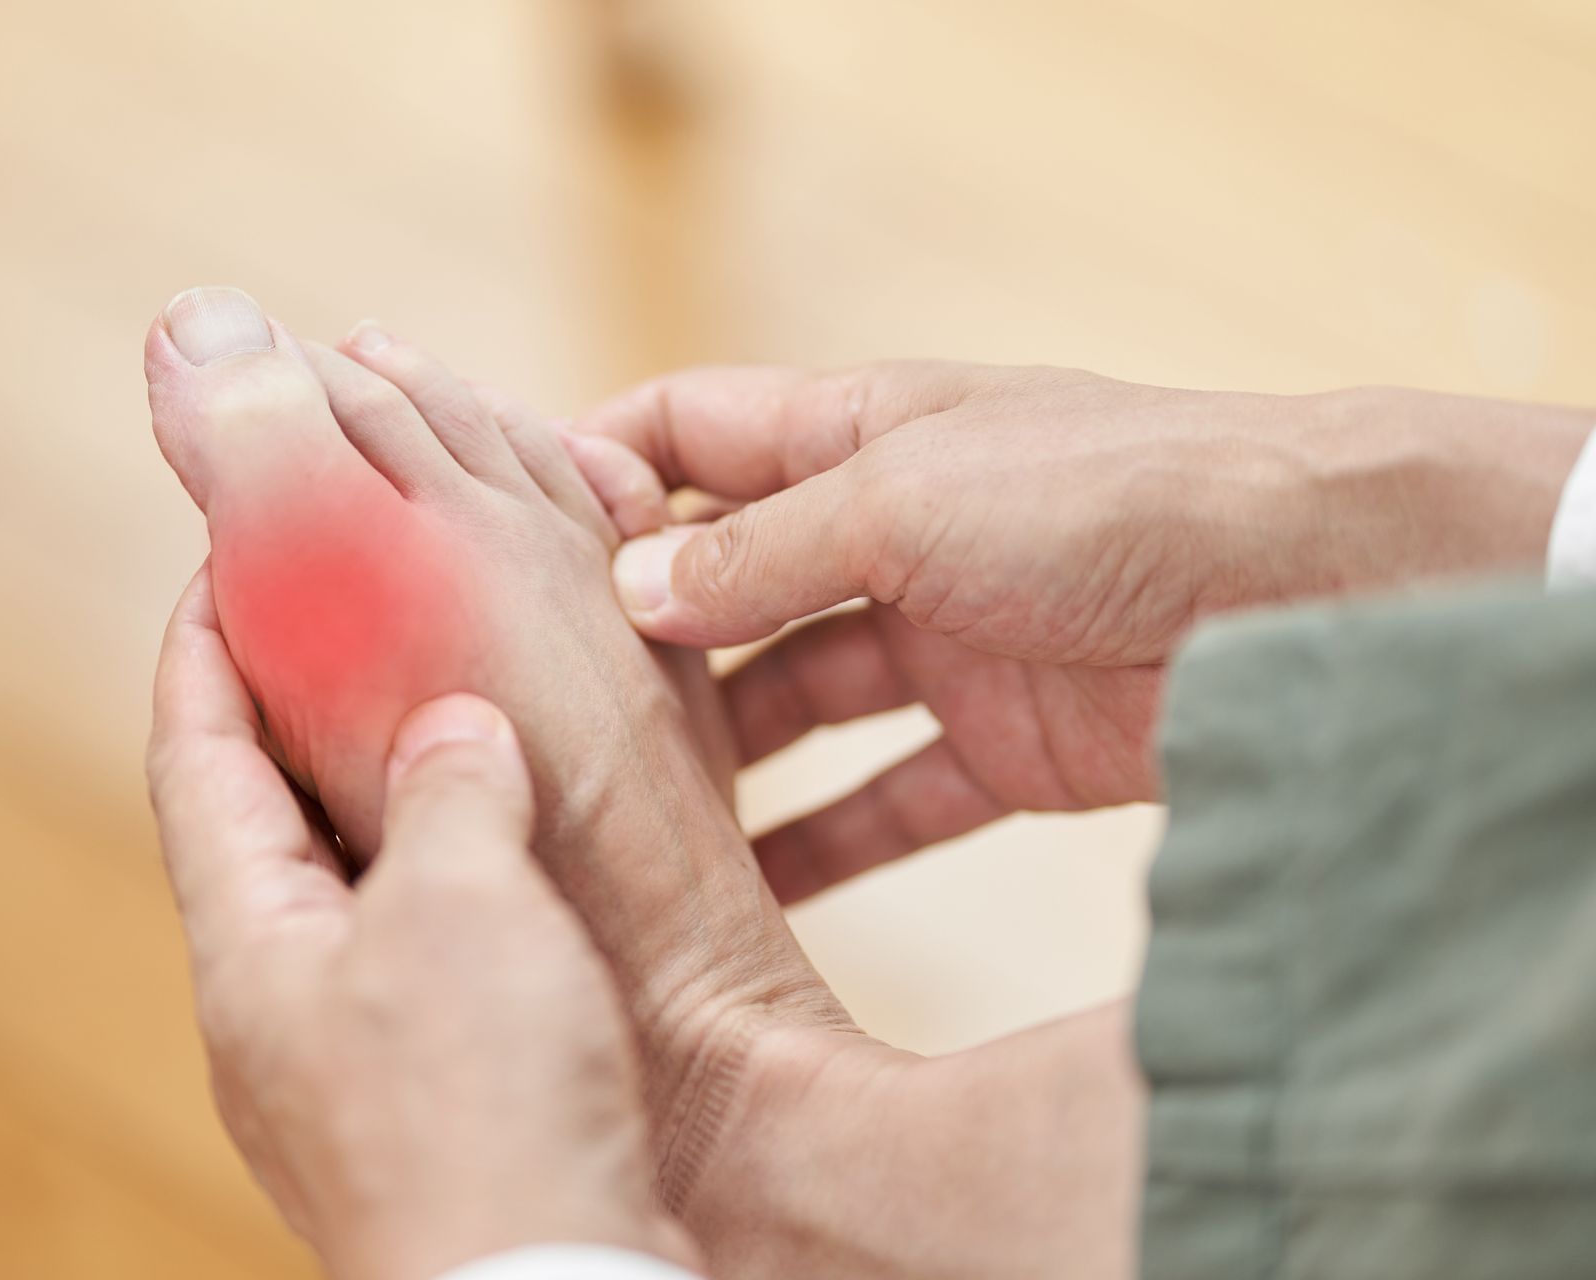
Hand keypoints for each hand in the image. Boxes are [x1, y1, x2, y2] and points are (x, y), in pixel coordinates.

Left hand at [147, 570, 697, 1279]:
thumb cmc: (485, 1110)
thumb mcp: (465, 911)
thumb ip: (449, 794)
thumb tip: (452, 726)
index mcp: (250, 947)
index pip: (195, 763)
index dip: (202, 648)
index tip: (224, 554)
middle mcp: (277, 1004)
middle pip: (261, 822)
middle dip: (293, 711)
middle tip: (344, 613)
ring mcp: (345, 1059)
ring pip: (350, 890)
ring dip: (384, 794)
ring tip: (444, 711)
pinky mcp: (426, 1099)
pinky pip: (419, 951)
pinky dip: (453, 876)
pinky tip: (518, 852)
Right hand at [577, 364, 1589, 897]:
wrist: (1308, 591)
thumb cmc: (1112, 494)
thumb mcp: (904, 499)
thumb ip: (762, 551)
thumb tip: (630, 591)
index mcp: (863, 432)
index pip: (693, 431)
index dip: (598, 470)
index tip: (507, 540)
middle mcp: (895, 531)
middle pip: (733, 581)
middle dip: (644, 638)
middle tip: (544, 713)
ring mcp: (949, 640)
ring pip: (800, 703)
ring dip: (722, 760)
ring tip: (623, 822)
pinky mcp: (1005, 744)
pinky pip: (889, 799)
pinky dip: (827, 844)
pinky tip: (751, 893)